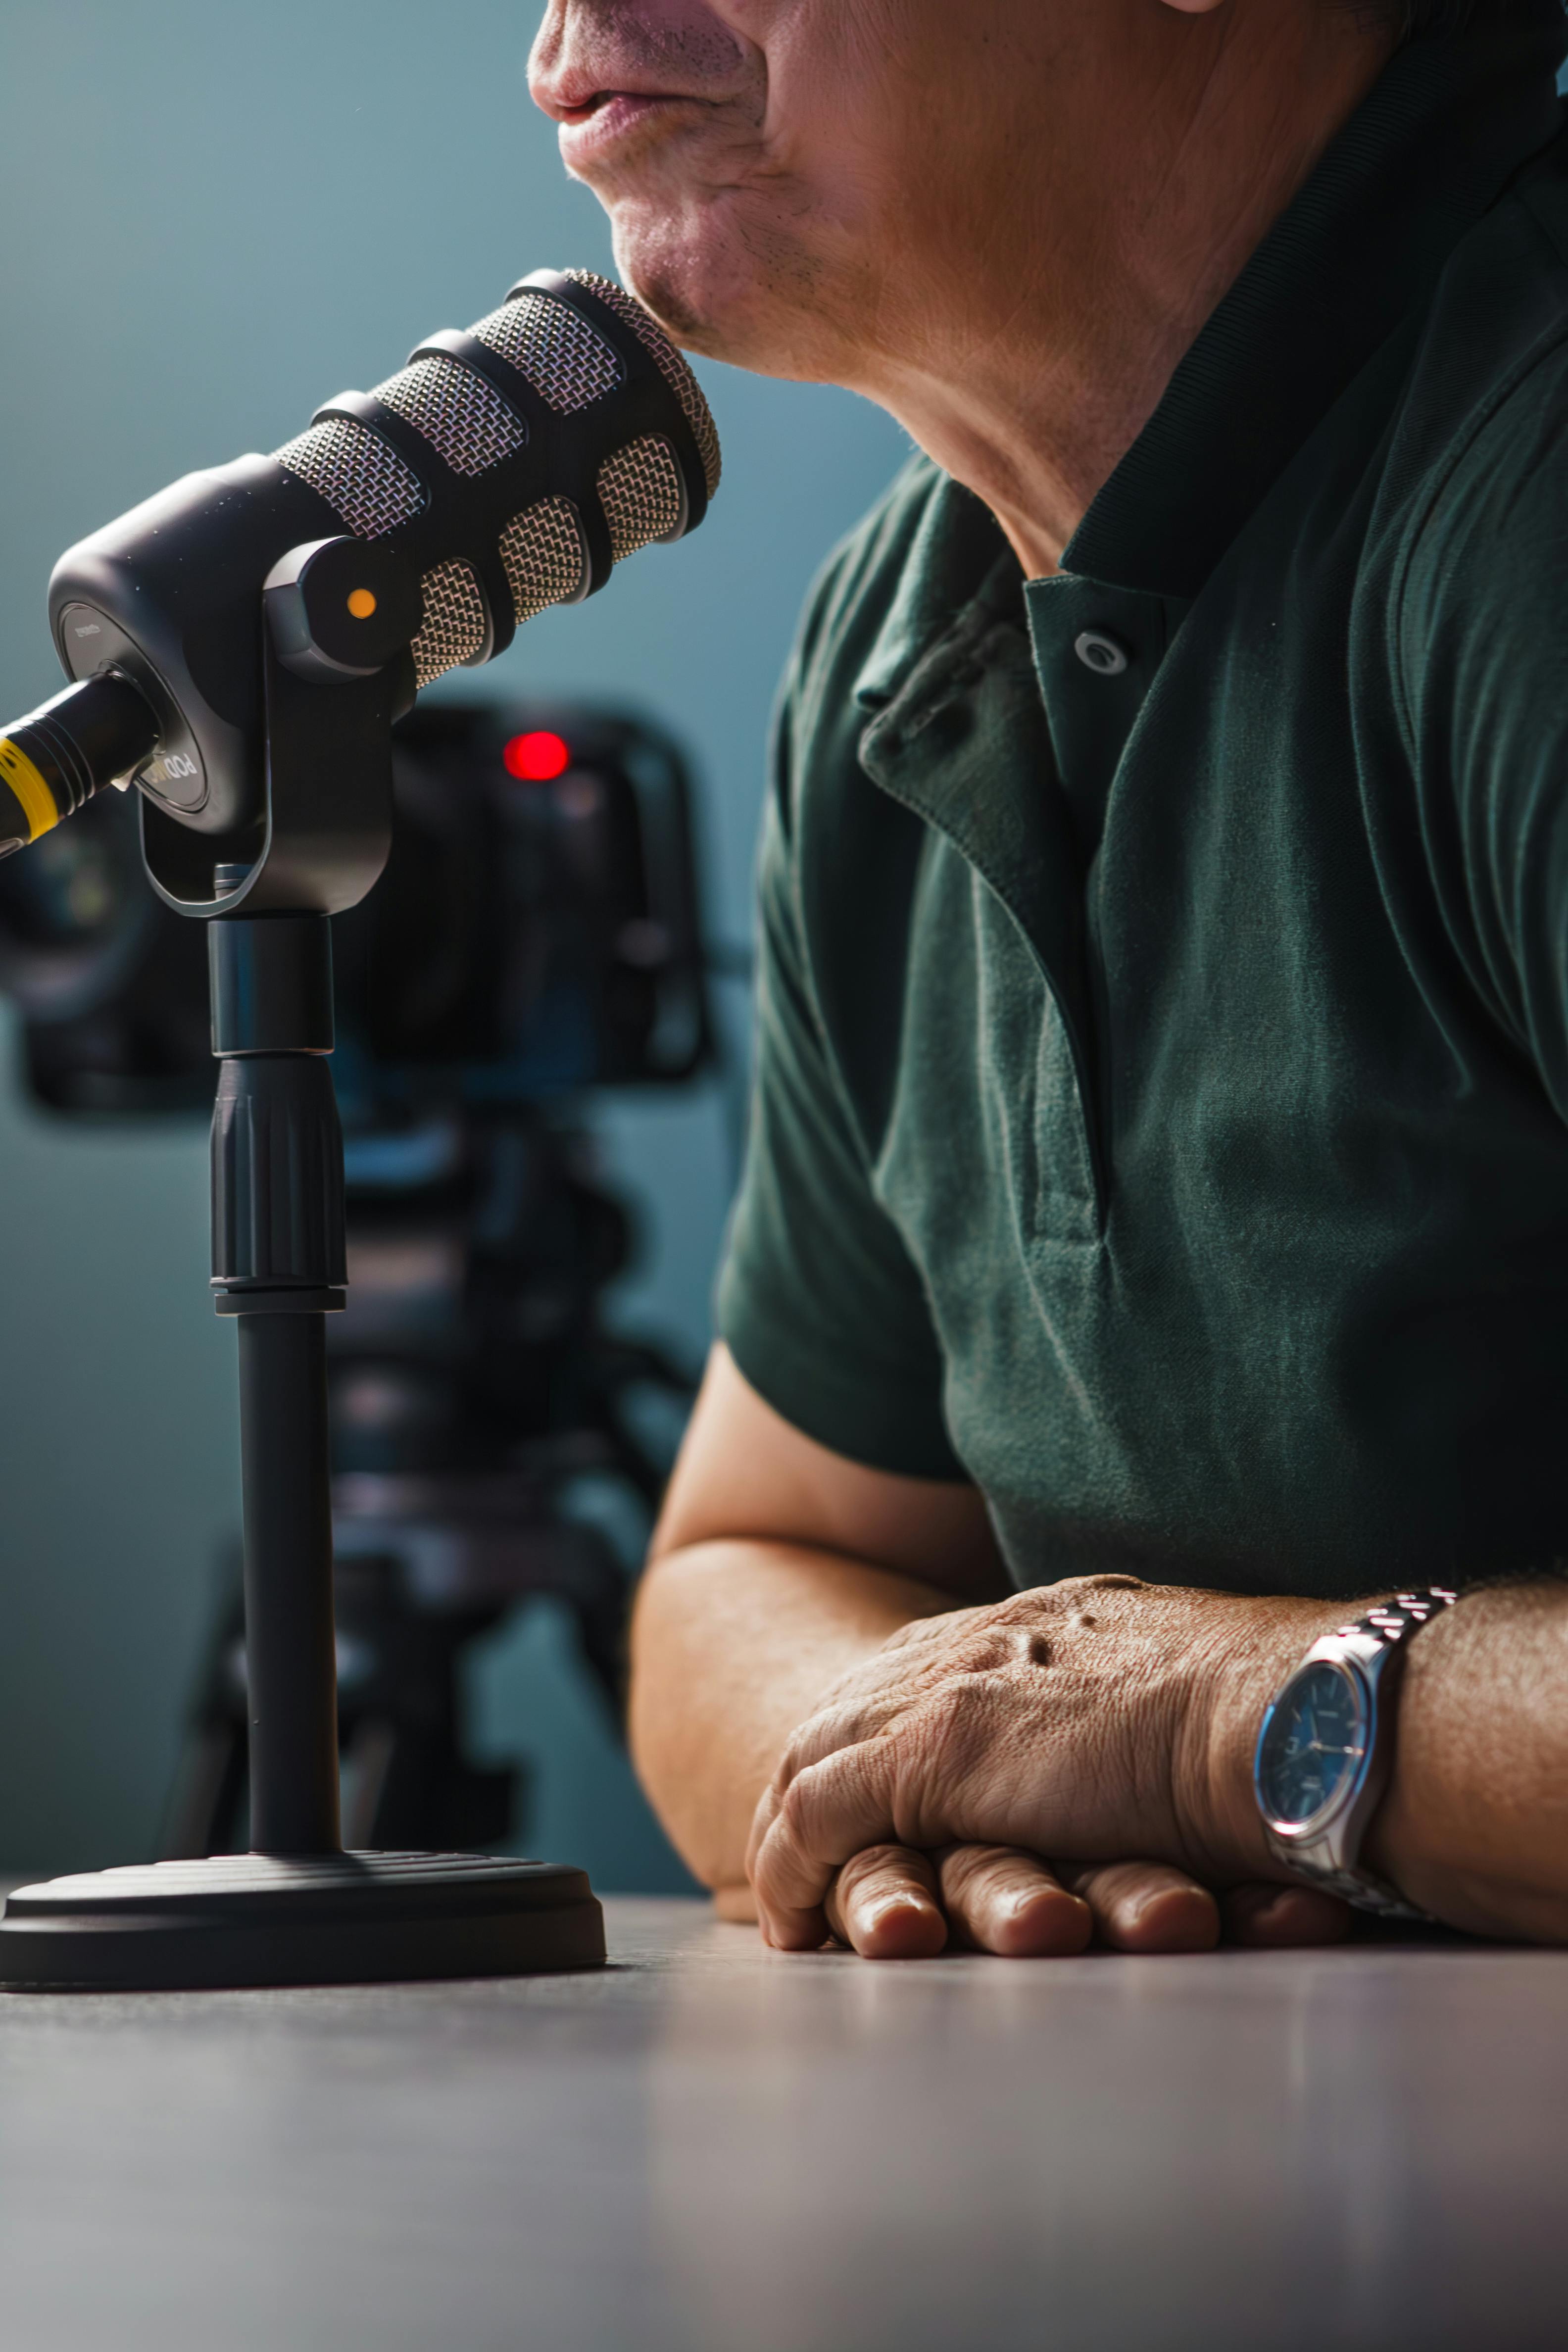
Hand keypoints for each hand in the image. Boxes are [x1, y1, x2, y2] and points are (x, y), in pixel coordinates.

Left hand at [746, 1575, 1348, 1951]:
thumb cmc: (1282, 1713)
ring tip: (779, 1890)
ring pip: (816, 1753)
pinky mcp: (931, 1759)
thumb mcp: (1200, 1688)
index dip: (891, 1726)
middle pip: (853, 1699)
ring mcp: (948, 1693)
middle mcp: (982, 1641)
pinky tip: (788, 1921)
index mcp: (1045, 1620)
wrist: (1286, 1712)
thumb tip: (1184, 1741)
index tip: (876, 1775)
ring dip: (790, 1826)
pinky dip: (790, 1867)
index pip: (931, 1666)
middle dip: (816, 1770)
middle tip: (793, 1839)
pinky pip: (817, 1817)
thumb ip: (1157, 1708)